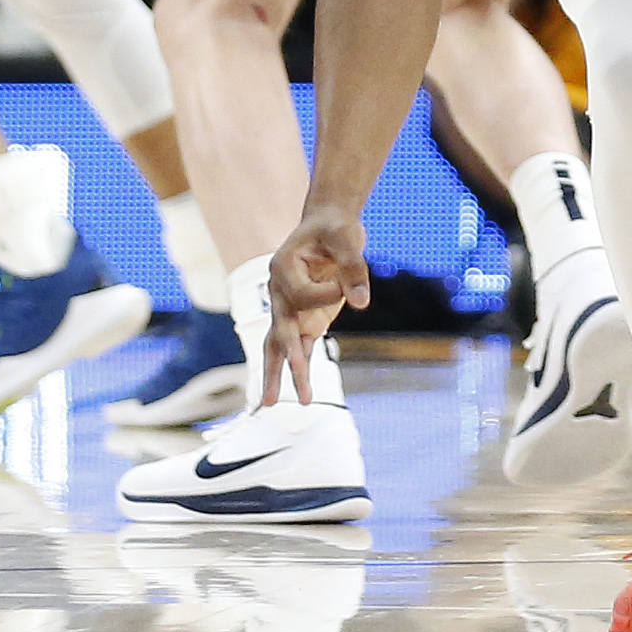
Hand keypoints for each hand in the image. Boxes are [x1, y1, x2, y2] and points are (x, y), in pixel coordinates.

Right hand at [262, 206, 370, 402]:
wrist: (330, 225)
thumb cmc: (334, 227)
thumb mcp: (346, 238)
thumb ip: (353, 268)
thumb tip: (360, 301)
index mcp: (282, 268)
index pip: (301, 296)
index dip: (326, 294)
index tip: (345, 282)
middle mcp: (280, 292)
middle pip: (275, 331)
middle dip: (280, 362)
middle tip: (279, 390)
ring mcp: (292, 308)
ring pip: (280, 346)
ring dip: (280, 375)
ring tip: (272, 405)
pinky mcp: (308, 318)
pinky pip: (302, 347)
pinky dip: (301, 368)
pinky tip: (303, 394)